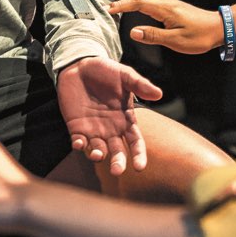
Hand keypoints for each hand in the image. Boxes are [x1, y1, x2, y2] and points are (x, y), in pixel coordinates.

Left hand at [56, 56, 163, 174]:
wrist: (80, 65)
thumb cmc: (106, 71)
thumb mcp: (125, 75)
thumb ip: (140, 85)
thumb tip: (159, 94)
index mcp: (126, 120)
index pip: (135, 142)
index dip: (138, 155)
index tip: (140, 167)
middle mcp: (111, 130)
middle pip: (117, 152)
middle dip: (118, 163)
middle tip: (117, 171)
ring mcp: (93, 130)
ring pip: (97, 150)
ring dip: (97, 155)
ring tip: (98, 154)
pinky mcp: (76, 128)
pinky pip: (78, 142)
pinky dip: (79, 146)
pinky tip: (79, 143)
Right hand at [91, 0, 222, 53]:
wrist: (218, 28)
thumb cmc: (199, 37)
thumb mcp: (177, 41)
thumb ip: (154, 36)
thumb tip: (132, 32)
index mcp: (164, 9)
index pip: (136, 3)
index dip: (120, 5)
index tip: (106, 10)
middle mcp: (163, 0)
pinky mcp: (167, 2)